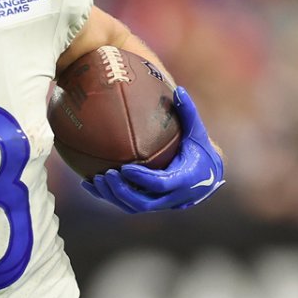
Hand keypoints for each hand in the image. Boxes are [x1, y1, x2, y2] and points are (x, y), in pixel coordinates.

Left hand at [81, 87, 224, 212]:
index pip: (160, 184)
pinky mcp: (151, 204)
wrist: (208, 175)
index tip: (125, 167)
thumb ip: (189, 113)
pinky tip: (89, 184)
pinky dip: (108, 197)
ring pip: (133, 207)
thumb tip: (179, 90)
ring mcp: (161, 204)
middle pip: (143, 202)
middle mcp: (172, 197)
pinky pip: (127, 205)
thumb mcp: (197, 132)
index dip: (142, 178)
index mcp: (184, 180)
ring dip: (112, 196)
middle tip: (107, 174)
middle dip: (122, 190)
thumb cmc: (199, 149)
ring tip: (95, 180)